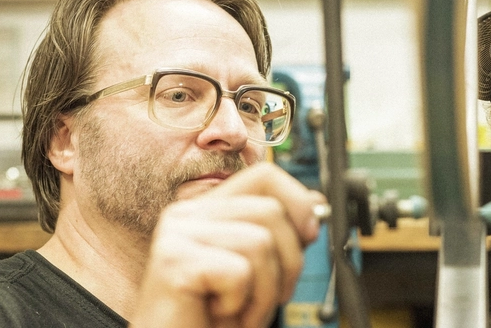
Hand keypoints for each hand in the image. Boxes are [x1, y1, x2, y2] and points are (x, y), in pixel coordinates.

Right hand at [129, 163, 322, 327]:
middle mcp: (188, 213)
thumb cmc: (213, 317)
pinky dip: (241, 303)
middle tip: (270, 297)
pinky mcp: (174, 260)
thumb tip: (316, 200)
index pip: (265, 176)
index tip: (309, 236)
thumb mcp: (258, 269)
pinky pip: (239, 271)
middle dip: (288, 262)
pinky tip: (218, 313)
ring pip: (259, 242)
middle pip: (270, 210)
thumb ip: (280, 232)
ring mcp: (177, 234)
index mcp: (208, 210)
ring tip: (241, 310)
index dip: (298, 202)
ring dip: (264, 291)